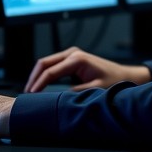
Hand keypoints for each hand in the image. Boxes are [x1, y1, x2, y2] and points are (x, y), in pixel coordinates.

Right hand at [25, 46, 150, 92]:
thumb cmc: (114, 82)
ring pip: (46, 63)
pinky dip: (44, 74)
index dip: (39, 83)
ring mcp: (71, 54)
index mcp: (77, 59)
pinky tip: (39, 86)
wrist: (125, 76)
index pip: (51, 71)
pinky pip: (52, 65)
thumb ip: (76, 93)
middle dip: (33, 78)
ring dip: (37, 76)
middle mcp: (72, 53)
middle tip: (25, 94)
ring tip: (30, 92)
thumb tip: (58, 97)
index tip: (30, 95)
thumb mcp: (95, 89)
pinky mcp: (71, 59)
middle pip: (43, 63)